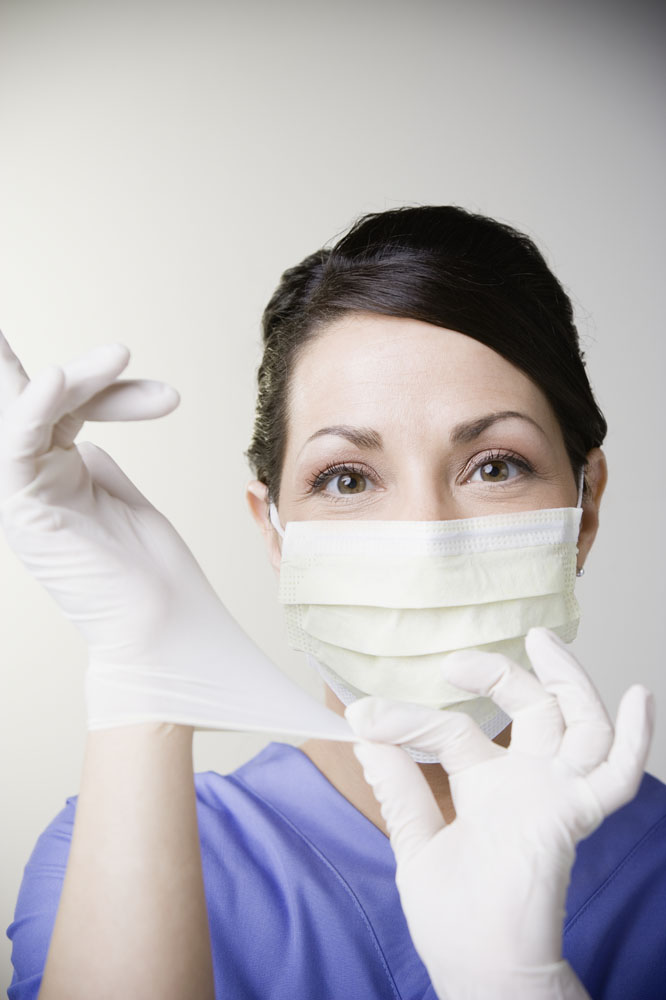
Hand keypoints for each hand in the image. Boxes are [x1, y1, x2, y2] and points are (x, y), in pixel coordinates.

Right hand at [0, 333, 351, 738]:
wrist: (164, 632)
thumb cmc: (156, 579)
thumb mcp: (128, 506)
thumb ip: (99, 468)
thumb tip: (90, 437)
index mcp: (58, 477)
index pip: (69, 407)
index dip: (110, 388)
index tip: (170, 397)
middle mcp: (35, 480)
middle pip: (26, 399)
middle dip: (18, 356)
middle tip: (56, 331)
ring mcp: (26, 494)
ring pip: (28, 409)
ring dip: (75, 377)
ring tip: (119, 354)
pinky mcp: (26, 508)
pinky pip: (19, 443)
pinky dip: (37, 408)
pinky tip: (59, 380)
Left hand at [345, 628, 653, 999]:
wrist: (481, 973)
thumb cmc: (456, 920)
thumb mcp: (416, 842)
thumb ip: (399, 788)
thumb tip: (365, 733)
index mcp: (487, 786)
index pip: (454, 730)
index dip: (409, 718)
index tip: (364, 714)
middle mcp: (525, 783)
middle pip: (535, 709)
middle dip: (507, 671)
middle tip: (462, 658)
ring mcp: (552, 795)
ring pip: (579, 724)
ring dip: (568, 681)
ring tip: (543, 643)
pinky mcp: (572, 817)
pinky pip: (615, 778)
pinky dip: (633, 740)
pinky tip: (638, 699)